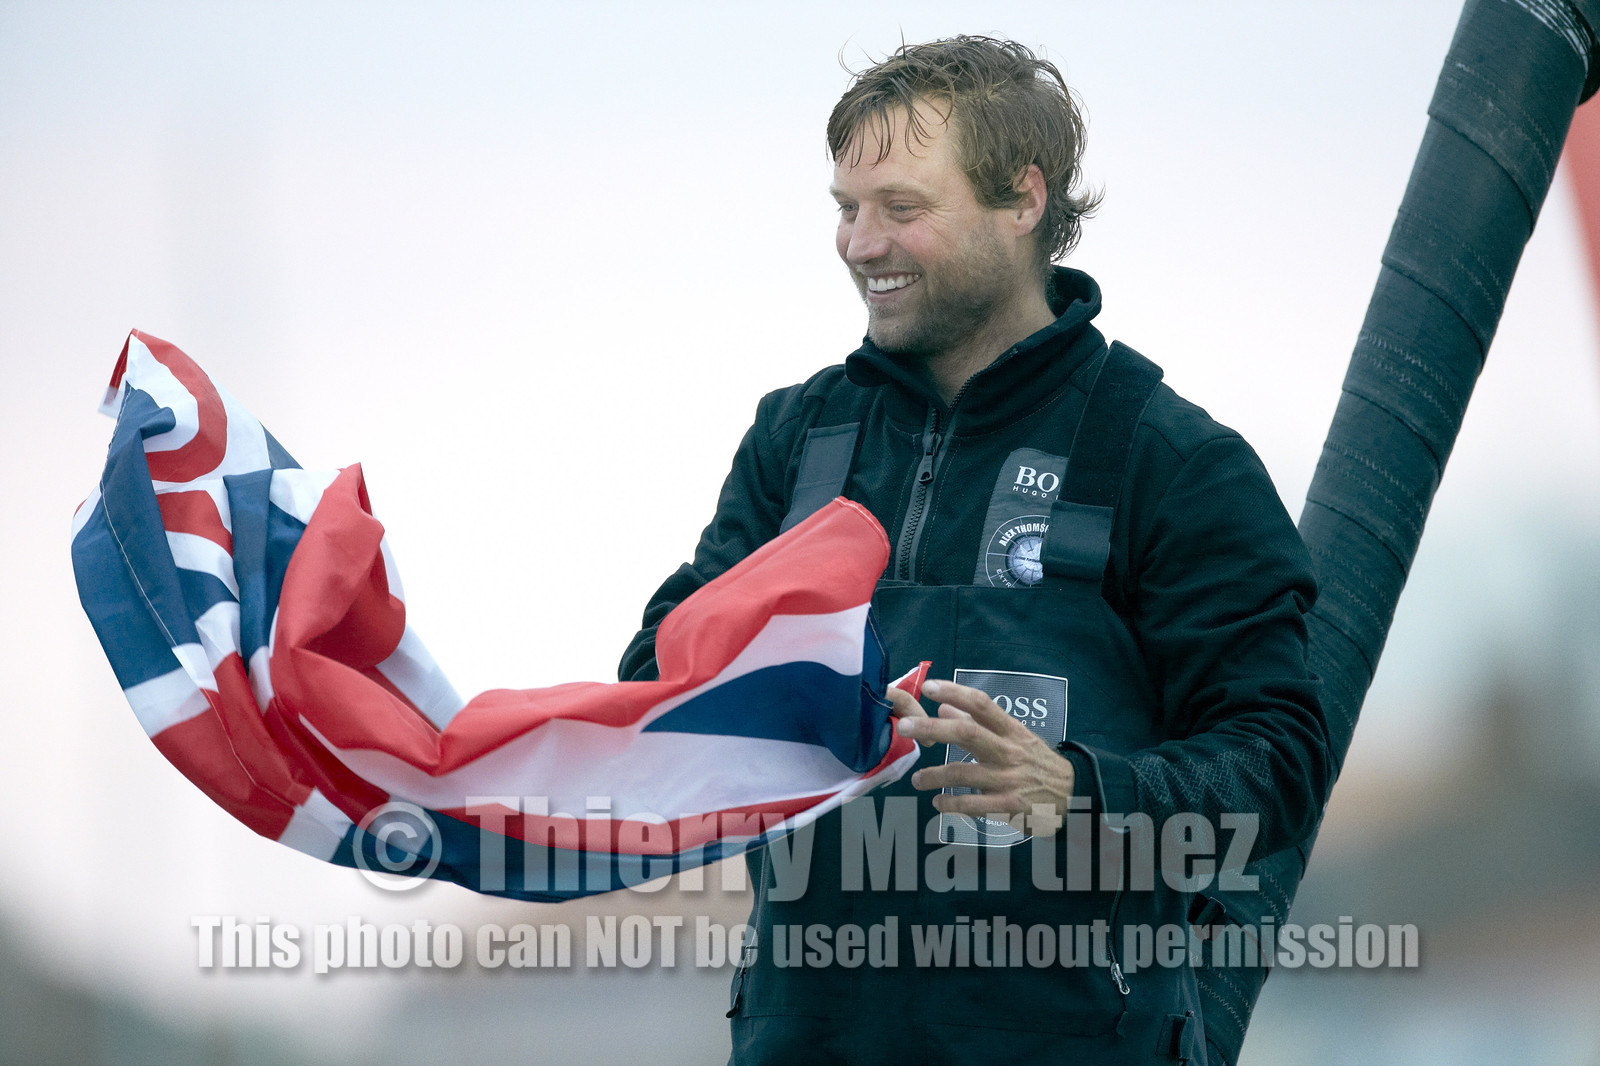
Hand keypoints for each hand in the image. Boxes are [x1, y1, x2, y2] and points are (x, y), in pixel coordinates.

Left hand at [894, 678, 1074, 836]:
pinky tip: (938, 803)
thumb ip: (979, 723)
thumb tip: (944, 707)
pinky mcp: (1009, 806)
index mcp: (1011, 730)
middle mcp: (1009, 751)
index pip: (982, 704)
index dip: (954, 692)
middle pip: (966, 733)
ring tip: (917, 780)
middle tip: (905, 727)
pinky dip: (950, 804)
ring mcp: (1008, 779)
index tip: (928, 687)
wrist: (1073, 795)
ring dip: (933, 775)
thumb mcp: (1015, 736)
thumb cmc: (1037, 762)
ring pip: (962, 772)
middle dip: (931, 729)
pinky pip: (972, 805)